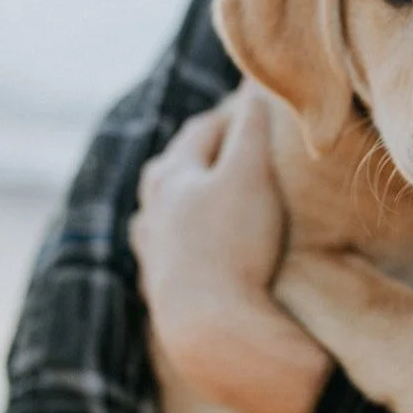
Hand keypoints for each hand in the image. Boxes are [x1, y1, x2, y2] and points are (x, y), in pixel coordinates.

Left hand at [130, 93, 328, 412]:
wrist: (212, 329)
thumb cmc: (234, 244)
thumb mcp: (251, 175)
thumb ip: (252, 128)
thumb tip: (255, 83)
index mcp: (171, 174)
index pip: (203, 130)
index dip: (234, 116)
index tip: (259, 110)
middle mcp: (152, 209)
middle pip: (176, 169)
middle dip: (204, 155)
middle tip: (236, 148)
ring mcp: (153, 252)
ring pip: (163, 214)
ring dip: (184, 202)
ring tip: (206, 199)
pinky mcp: (159, 289)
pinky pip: (167, 256)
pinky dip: (182, 245)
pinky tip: (191, 253)